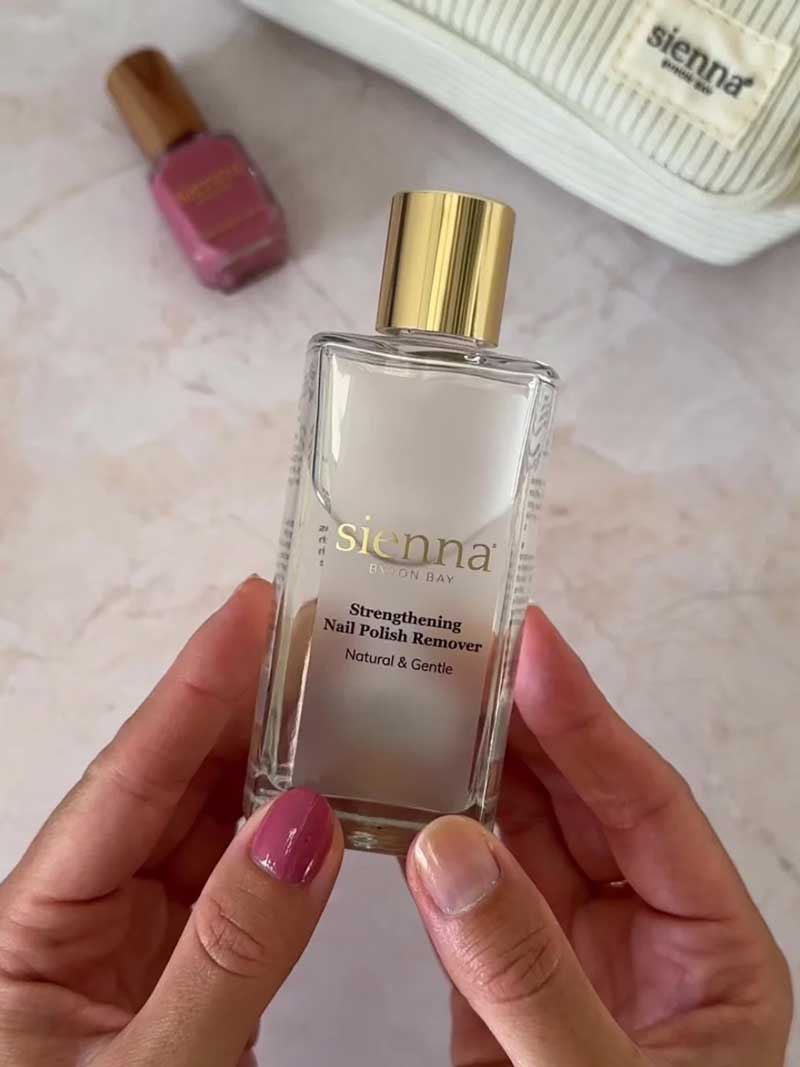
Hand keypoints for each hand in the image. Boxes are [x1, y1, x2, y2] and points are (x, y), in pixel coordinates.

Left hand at [0, 577, 342, 1066]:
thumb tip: (303, 825)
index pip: (130, 777)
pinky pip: (230, 877)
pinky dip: (281, 836)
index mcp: (34, 921)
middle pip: (168, 781)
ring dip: (268, 762)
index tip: (256, 611)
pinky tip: (327, 799)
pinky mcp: (171, 965)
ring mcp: (127, 936)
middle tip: (317, 640)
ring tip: (334, 697)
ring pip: (205, 823)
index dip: (196, 686)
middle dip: (243, 705)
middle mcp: (77, 911)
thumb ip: (228, 951)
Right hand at [407, 608, 792, 1065]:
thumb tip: (446, 846)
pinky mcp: (500, 989)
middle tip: (456, 650)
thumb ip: (529, 971)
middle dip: (517, 724)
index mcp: (704, 944)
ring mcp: (564, 956)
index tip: (530, 647)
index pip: (643, 800)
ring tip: (417, 699)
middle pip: (575, 800)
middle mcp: (637, 934)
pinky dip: (429, 843)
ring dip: (468, 770)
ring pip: (515, 837)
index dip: (585, 718)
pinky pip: (466, 895)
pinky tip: (394, 798)